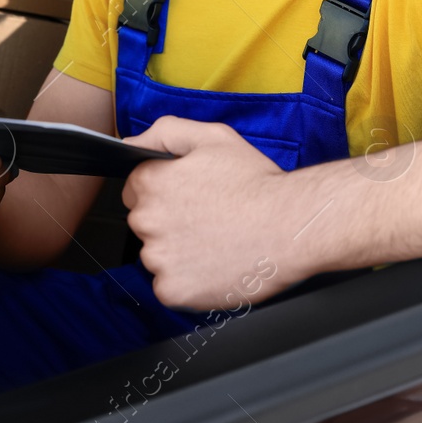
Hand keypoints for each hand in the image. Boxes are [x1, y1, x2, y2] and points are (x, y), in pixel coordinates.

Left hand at [122, 116, 311, 310]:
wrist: (291, 225)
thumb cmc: (257, 183)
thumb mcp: (213, 136)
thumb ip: (164, 132)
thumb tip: (130, 144)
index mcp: (151, 183)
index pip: (135, 189)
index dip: (164, 191)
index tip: (189, 197)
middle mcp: (147, 220)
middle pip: (144, 224)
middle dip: (169, 222)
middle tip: (208, 219)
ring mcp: (158, 258)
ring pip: (157, 257)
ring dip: (178, 253)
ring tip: (216, 242)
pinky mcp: (173, 290)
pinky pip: (169, 287)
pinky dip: (188, 282)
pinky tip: (214, 266)